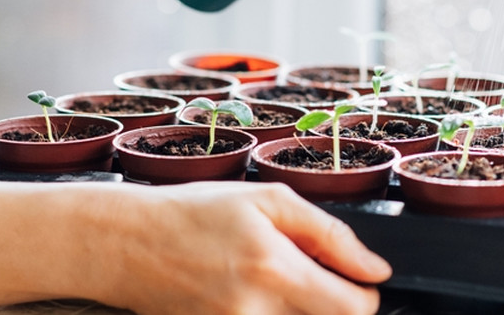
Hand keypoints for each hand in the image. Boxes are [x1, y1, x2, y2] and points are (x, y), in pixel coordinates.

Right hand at [93, 181, 389, 314]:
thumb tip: (376, 268)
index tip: (353, 277)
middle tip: (310, 277)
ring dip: (301, 310)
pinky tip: (251, 295)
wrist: (127, 245)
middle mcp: (256, 313)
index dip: (365, 293)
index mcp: (274, 271)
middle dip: (334, 304)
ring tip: (272, 282)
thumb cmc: (194, 213)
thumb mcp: (266, 200)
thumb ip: (329, 234)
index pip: (355, 309)